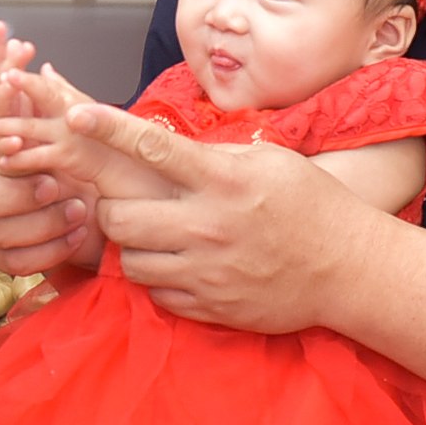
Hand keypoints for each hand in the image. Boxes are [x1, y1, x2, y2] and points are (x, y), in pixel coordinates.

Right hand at [0, 24, 105, 276]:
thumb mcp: (58, 115)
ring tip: (78, 207)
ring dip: (43, 221)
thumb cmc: (68, 155)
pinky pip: (18, 261)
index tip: (22, 139)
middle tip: (57, 184)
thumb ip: (31, 81)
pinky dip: (51, 249)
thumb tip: (10, 40)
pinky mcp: (2, 256)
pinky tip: (78, 234)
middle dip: (21, 192)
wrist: (96, 206)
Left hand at [69, 99, 375, 333]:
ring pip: (131, 261)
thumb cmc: (313, 206)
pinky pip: (156, 294)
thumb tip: (167, 150)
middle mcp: (208, 226)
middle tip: (124, 205)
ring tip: (155, 237)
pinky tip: (178, 265)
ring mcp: (207, 272)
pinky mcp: (211, 307)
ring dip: (133, 247)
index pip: (151, 147)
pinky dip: (157, 279)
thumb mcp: (271, 162)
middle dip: (110, 209)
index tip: (76, 116)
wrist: (349, 271)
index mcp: (223, 181)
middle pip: (119, 218)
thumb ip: (216, 156)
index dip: (107, 129)